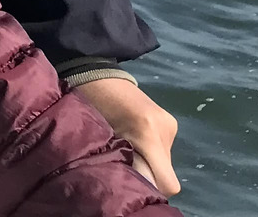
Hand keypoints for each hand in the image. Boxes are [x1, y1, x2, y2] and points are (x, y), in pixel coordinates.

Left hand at [74, 76, 179, 195]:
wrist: (94, 69)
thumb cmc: (88, 102)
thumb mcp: (100, 136)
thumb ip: (119, 162)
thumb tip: (131, 188)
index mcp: (147, 132)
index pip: (167, 182)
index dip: (150, 189)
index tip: (129, 186)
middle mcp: (165, 129)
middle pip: (167, 175)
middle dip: (147, 178)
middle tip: (122, 171)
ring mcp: (170, 125)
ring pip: (165, 163)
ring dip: (148, 165)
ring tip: (123, 153)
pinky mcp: (169, 122)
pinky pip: (163, 150)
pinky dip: (149, 153)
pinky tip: (130, 143)